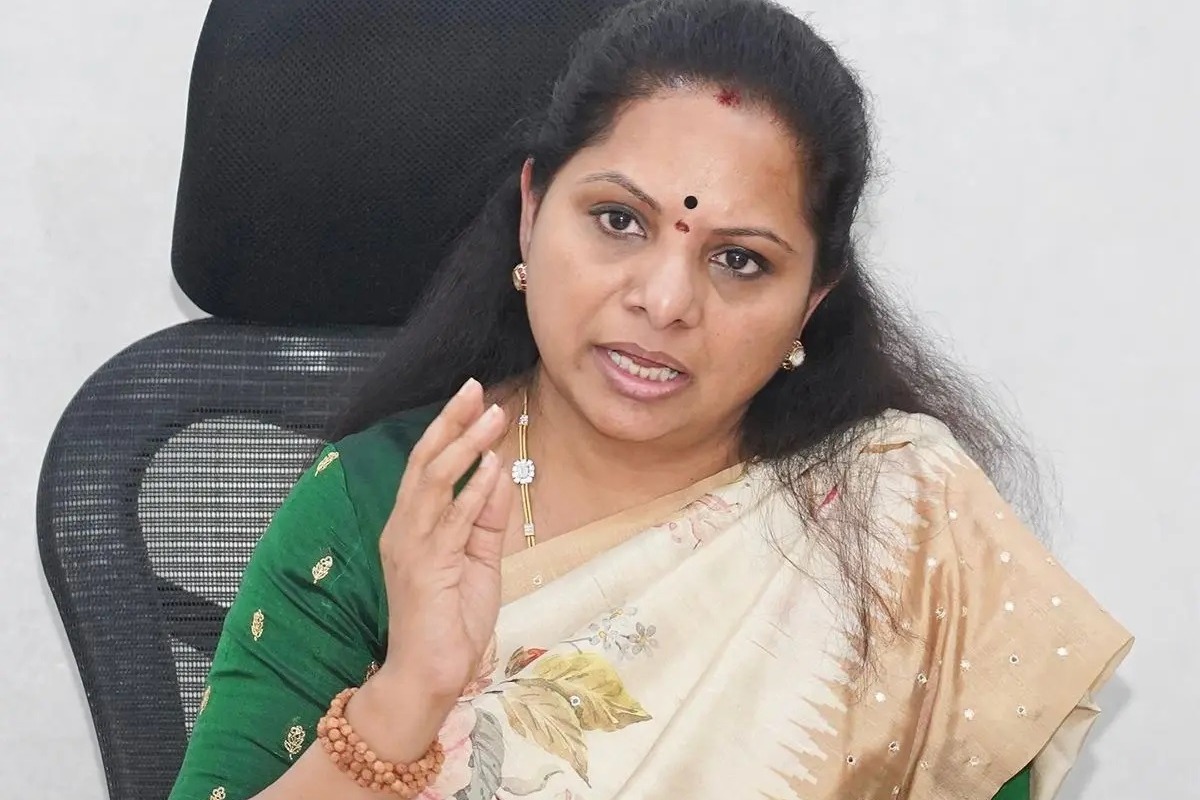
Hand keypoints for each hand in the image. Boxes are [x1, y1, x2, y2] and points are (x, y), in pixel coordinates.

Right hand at [377, 378, 513, 706]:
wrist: (430, 673)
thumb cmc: (451, 621)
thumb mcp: (478, 559)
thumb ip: (483, 518)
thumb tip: (495, 473)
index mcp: (412, 525)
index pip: (426, 466)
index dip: (448, 430)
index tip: (473, 398)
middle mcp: (403, 528)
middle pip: (423, 462)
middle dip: (450, 423)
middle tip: (474, 388)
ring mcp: (411, 546)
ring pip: (433, 482)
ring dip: (464, 446)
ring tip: (490, 417)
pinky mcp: (426, 567)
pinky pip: (451, 521)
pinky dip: (471, 492)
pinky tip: (490, 467)